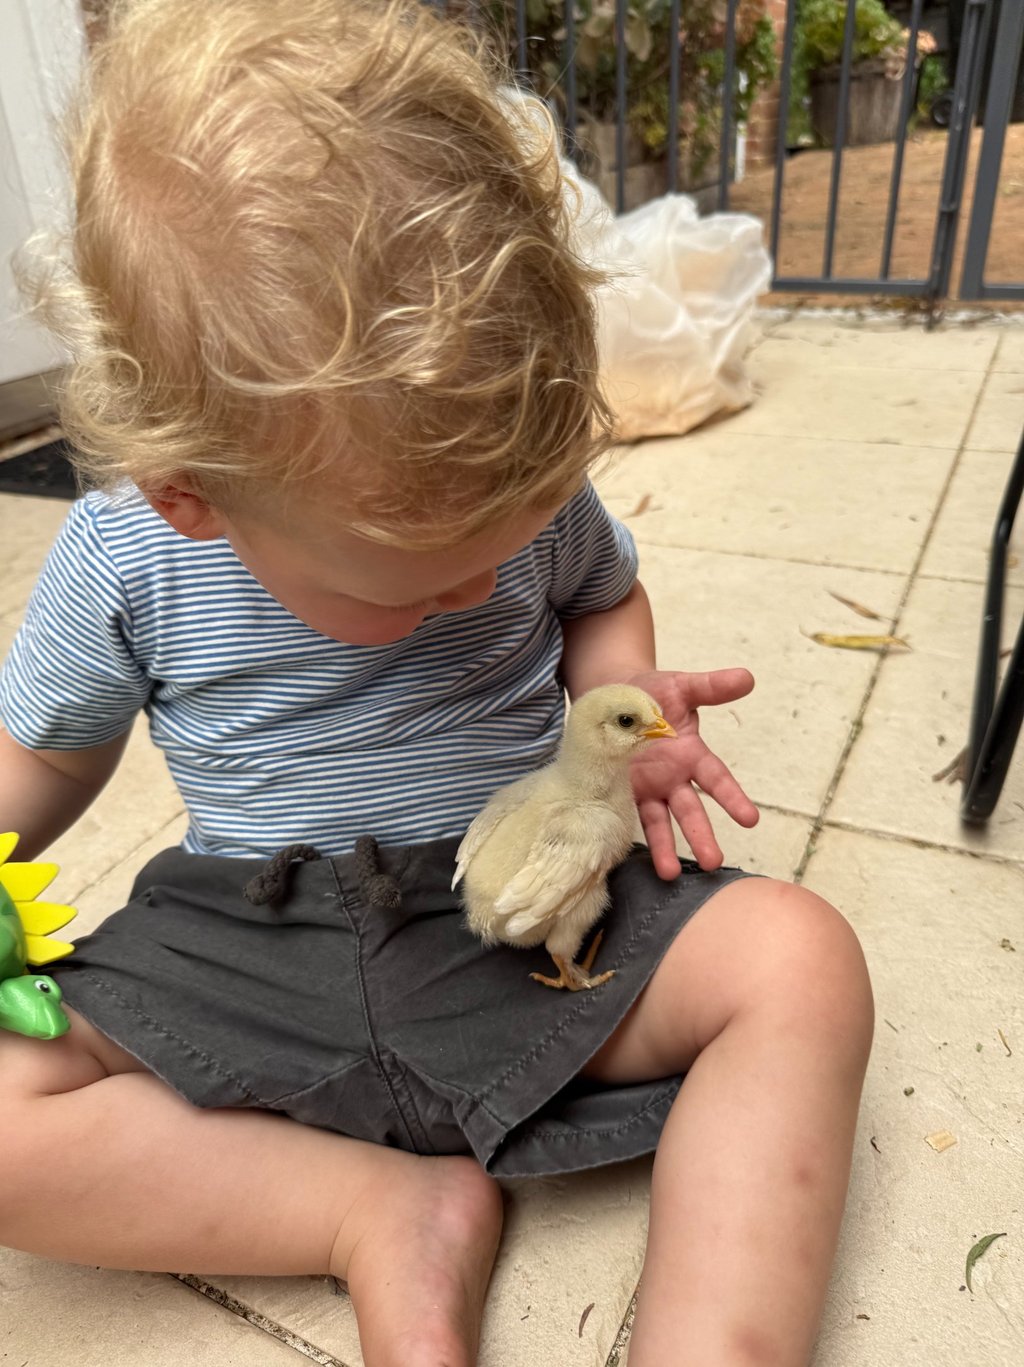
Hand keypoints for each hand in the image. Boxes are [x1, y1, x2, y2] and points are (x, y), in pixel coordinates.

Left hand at [625, 668, 758, 877]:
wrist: (610, 697)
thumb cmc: (651, 694)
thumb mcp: (681, 687)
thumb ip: (712, 687)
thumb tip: (746, 677)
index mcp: (691, 755)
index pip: (716, 780)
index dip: (732, 798)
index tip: (750, 819)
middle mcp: (671, 778)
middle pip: (690, 810)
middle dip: (702, 835)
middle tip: (714, 863)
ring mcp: (646, 788)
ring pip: (659, 822)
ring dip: (666, 848)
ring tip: (669, 875)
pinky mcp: (618, 791)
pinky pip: (626, 815)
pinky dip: (629, 833)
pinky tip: (633, 858)